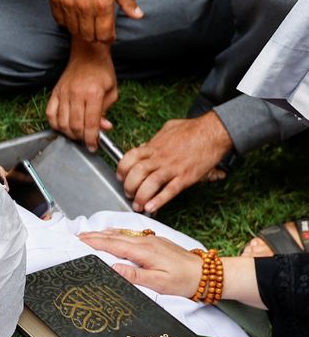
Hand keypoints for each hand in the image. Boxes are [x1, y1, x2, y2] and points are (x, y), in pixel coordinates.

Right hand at [46, 40, 116, 151]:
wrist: (87, 53)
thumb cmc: (102, 72)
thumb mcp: (111, 92)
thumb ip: (105, 112)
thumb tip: (103, 129)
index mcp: (93, 94)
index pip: (91, 124)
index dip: (92, 139)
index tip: (93, 147)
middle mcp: (76, 94)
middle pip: (75, 126)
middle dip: (81, 138)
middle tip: (85, 140)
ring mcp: (63, 93)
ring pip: (61, 123)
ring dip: (68, 134)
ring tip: (75, 135)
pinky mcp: (55, 92)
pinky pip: (50, 114)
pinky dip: (55, 124)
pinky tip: (62, 127)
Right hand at [49, 0, 142, 42]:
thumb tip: (137, 16)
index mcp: (102, 3)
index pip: (104, 34)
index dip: (108, 38)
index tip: (110, 36)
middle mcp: (84, 7)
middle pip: (89, 36)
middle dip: (95, 37)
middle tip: (100, 32)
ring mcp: (68, 4)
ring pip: (74, 30)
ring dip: (81, 31)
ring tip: (88, 25)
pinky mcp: (56, 0)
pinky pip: (60, 21)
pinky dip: (67, 22)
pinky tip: (74, 16)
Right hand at [79, 229, 265, 307]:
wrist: (207, 273)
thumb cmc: (185, 281)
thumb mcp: (159, 283)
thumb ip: (135, 275)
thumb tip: (114, 268)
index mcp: (144, 251)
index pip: (113, 245)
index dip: (95, 242)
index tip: (79, 241)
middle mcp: (146, 242)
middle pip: (115, 236)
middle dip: (95, 235)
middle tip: (77, 236)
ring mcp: (151, 239)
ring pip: (122, 233)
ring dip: (104, 233)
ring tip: (89, 234)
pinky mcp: (156, 241)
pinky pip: (131, 234)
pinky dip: (117, 233)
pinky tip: (114, 233)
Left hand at [116, 112, 232, 212]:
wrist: (215, 131)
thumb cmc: (193, 129)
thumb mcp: (168, 128)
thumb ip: (155, 139)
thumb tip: (145, 146)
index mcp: (155, 146)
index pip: (129, 158)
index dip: (121, 169)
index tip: (121, 177)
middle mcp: (161, 157)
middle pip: (136, 173)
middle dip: (129, 186)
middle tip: (129, 194)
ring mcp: (173, 168)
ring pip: (150, 184)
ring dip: (141, 197)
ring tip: (138, 205)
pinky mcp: (186, 177)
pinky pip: (170, 191)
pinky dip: (159, 201)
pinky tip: (151, 208)